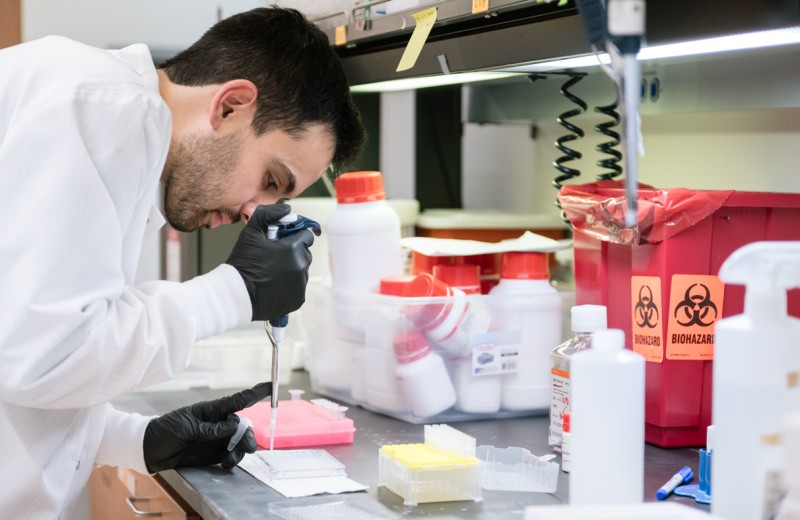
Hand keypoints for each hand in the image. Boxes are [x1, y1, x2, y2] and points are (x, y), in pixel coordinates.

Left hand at [143, 382, 270, 472]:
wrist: (148, 450)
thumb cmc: (165, 431)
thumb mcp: (186, 427)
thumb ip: (210, 429)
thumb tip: (233, 427)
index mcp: (211, 410)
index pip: (237, 401)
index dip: (255, 393)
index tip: (270, 386)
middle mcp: (218, 423)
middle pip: (242, 427)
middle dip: (248, 436)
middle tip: (248, 447)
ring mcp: (216, 439)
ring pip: (239, 443)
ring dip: (240, 451)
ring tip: (230, 460)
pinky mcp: (212, 454)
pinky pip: (230, 456)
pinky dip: (232, 460)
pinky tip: (226, 464)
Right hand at [225, 204, 317, 320]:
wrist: (236, 295)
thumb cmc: (243, 263)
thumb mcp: (251, 232)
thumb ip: (268, 214)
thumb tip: (287, 209)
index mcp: (293, 249)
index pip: (306, 236)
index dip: (294, 235)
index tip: (282, 240)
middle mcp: (301, 267)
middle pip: (304, 253)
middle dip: (293, 252)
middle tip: (274, 256)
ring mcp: (300, 285)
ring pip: (302, 270)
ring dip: (291, 268)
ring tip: (272, 272)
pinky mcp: (298, 300)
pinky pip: (298, 288)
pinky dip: (290, 286)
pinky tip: (274, 285)